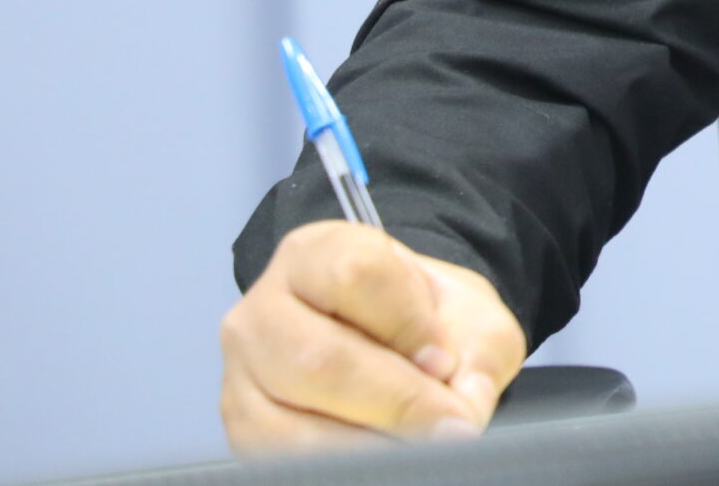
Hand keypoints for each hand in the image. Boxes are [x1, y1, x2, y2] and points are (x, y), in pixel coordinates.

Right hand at [219, 221, 526, 452]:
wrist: (394, 344)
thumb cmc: (422, 321)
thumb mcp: (468, 316)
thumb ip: (476, 353)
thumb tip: (461, 411)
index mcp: (315, 253)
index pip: (354, 274)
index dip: (408, 324)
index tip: (445, 360)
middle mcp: (263, 308)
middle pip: (320, 358)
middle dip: (396, 399)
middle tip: (446, 422)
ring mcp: (242, 372)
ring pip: (295, 423)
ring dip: (371, 443)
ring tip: (419, 443)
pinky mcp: (243, 428)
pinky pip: (283, 460)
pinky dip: (342, 464)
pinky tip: (382, 454)